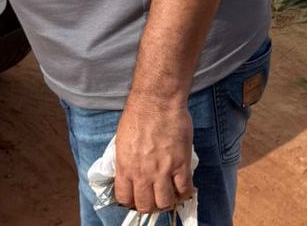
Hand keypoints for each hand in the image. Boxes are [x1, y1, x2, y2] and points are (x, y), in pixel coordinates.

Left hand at [112, 96, 194, 214]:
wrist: (157, 100)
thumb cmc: (139, 113)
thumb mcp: (122, 140)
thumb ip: (126, 160)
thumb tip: (129, 173)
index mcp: (124, 167)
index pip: (124, 198)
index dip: (130, 201)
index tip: (136, 197)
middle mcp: (142, 173)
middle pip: (145, 206)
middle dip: (149, 206)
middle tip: (154, 198)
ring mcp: (162, 170)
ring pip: (164, 202)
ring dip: (166, 202)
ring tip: (169, 194)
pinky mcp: (180, 164)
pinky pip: (184, 189)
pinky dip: (184, 193)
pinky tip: (183, 188)